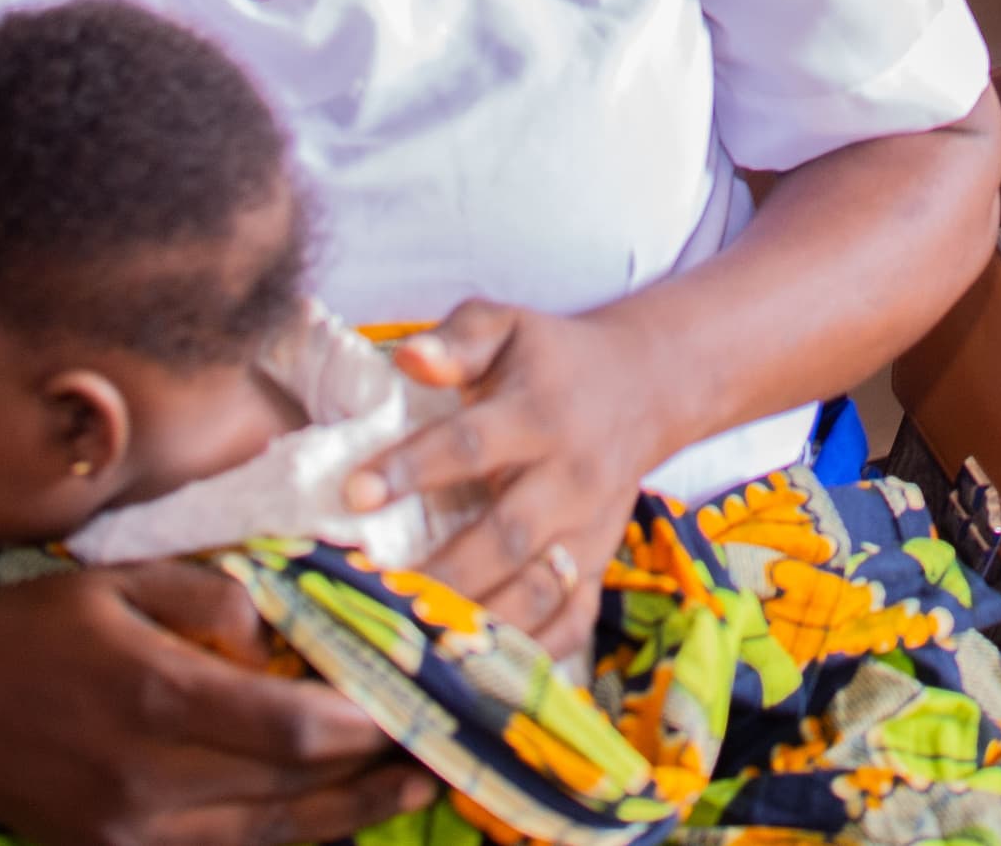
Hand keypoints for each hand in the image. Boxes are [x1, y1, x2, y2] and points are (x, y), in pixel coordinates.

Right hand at [0, 559, 422, 845]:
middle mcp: (142, 781)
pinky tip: (325, 817)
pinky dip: (278, 839)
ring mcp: (121, 832)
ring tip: (410, 788)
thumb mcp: (121, 580)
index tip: (423, 703)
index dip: (369, 728)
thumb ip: (210, 598)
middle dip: (377, 775)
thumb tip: (279, 635)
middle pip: (293, 796)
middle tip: (443, 749)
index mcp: (153, 697)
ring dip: (345, 819)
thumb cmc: (29, 620)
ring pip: (264, 840)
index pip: (294, 733)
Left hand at [347, 302, 675, 650]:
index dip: (413, 469)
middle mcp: (570, 477)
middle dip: (443, 573)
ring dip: (480, 624)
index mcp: (539, 414)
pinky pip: (573, 620)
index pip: (471, 444)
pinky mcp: (600, 563)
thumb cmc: (551, 359)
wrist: (646, 386)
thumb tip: (409, 358)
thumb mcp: (506, 327)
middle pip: (507, 535)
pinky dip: (531, 654)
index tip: (354, 493)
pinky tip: (477, 674)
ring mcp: (591, 529)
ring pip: (538, 589)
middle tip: (379, 600)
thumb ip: (457, 340)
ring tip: (418, 647)